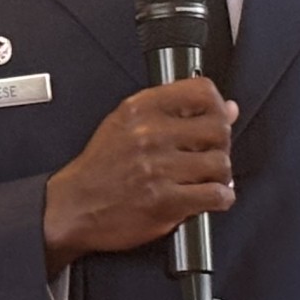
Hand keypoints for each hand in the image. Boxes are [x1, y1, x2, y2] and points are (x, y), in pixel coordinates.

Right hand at [40, 78, 236, 270]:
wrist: (73, 206)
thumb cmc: (99, 170)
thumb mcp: (127, 126)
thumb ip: (175, 113)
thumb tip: (227, 108)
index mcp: (139, 110)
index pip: (201, 92)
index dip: (216, 107)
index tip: (216, 119)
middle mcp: (149, 135)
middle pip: (218, 129)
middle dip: (221, 145)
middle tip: (210, 155)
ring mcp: (158, 169)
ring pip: (220, 164)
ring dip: (220, 175)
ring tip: (205, 179)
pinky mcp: (165, 201)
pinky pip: (216, 196)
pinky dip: (220, 199)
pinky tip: (206, 197)